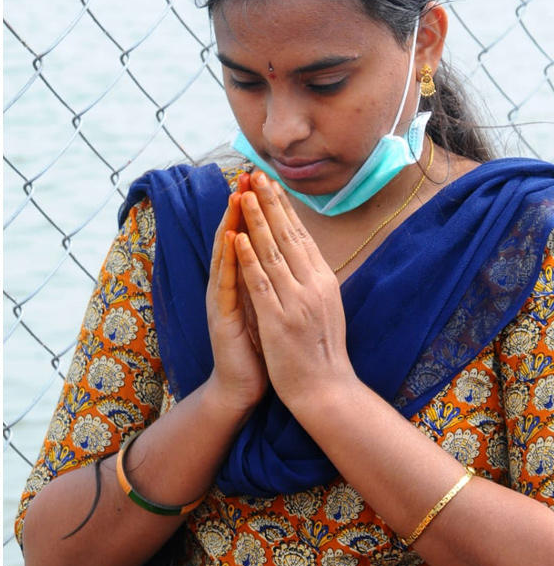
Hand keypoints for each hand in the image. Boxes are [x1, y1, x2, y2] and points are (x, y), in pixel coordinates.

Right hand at [204, 171, 268, 413]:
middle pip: (234, 238)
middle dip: (242, 206)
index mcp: (242, 283)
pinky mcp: (221, 316)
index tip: (264, 183)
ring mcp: (220, 299)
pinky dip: (229, 257)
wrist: (242, 388)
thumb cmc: (258, 351)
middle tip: (247, 175)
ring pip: (227, 254)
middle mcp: (227, 286)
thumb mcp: (267, 309)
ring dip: (231, 222)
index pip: (249, 240)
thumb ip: (267, 284)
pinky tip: (232, 237)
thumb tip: (282, 259)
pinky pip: (226, 281)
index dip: (256, 212)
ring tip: (237, 195)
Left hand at [233, 173, 356, 408]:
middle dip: (269, 202)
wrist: (327, 391)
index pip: (301, 236)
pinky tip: (238, 238)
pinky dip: (248, 258)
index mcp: (324, 281)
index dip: (284, 208)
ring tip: (242, 194)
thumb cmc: (321, 352)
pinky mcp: (279, 319)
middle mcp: (314, 285)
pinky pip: (261, 283)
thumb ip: (313, 281)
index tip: (271, 183)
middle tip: (255, 174)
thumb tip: (305, 255)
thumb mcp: (323, 307)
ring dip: (256, 220)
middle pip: (288, 235)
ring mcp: (297, 301)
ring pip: (273, 252)